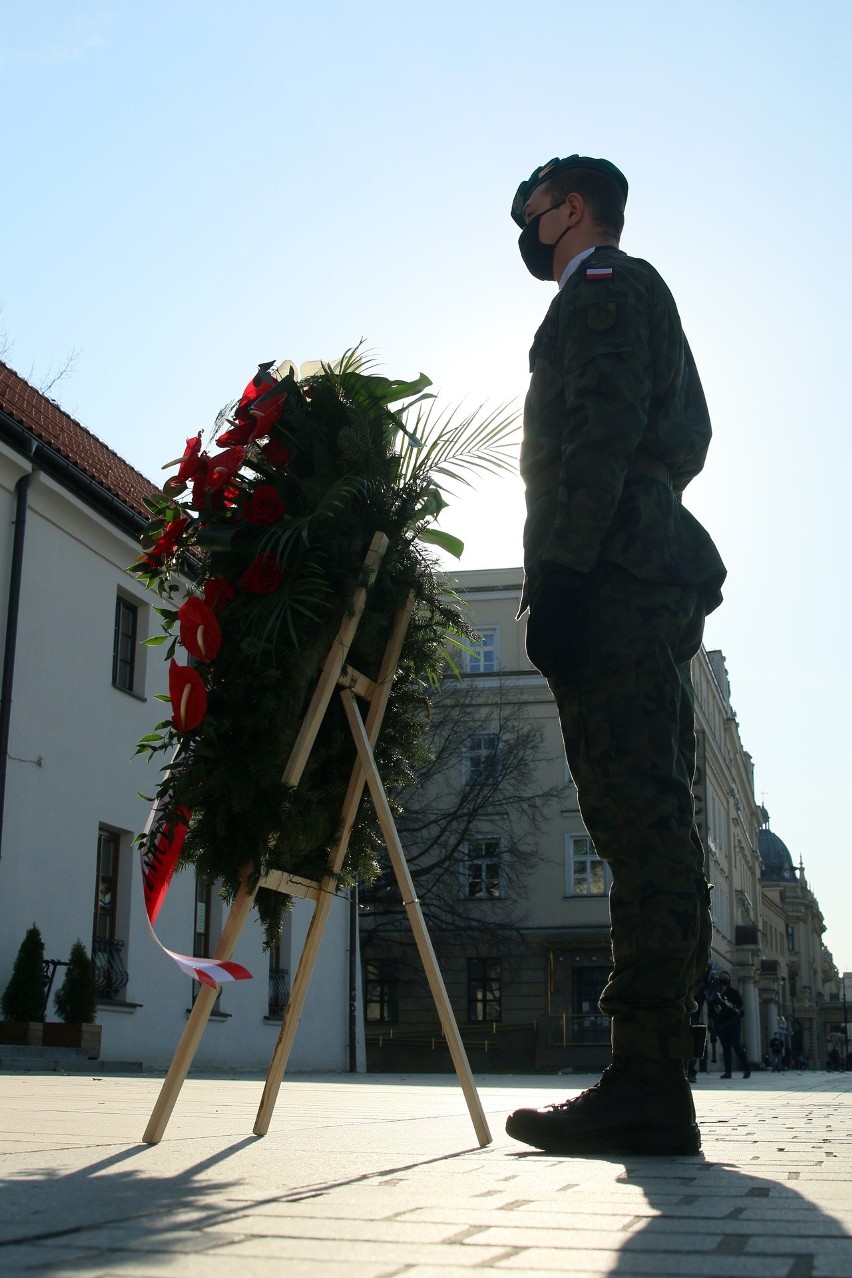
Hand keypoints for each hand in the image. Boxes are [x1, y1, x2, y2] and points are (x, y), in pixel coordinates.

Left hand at [525, 565, 588, 679]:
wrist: (561, 581)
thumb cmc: (550, 594)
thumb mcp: (538, 611)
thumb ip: (537, 626)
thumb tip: (539, 640)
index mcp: (533, 627)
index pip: (534, 652)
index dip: (540, 665)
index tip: (547, 672)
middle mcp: (543, 631)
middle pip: (548, 658)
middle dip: (556, 670)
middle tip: (564, 677)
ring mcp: (557, 630)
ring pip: (562, 657)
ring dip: (569, 668)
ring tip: (576, 675)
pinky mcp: (571, 627)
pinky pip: (575, 648)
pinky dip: (580, 658)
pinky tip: (584, 663)